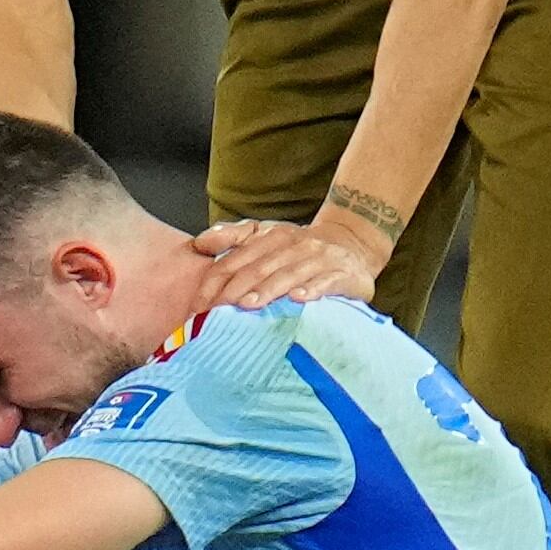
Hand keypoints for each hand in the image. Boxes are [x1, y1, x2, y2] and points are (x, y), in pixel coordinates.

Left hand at [188, 211, 384, 312]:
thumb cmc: (299, 248)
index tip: (197, 304)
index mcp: (271, 237)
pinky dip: (313, 290)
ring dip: (268, 290)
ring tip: (249, 305)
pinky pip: (327, 282)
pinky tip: (299, 300)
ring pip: (289, 275)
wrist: (353, 243)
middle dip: (235, 290)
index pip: (236, 259)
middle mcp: (294, 245)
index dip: (215, 281)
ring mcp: (320, 259)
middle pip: (259, 268)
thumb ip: (232, 237)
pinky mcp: (344, 275)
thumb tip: (200, 242)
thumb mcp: (266, 235)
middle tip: (215, 314)